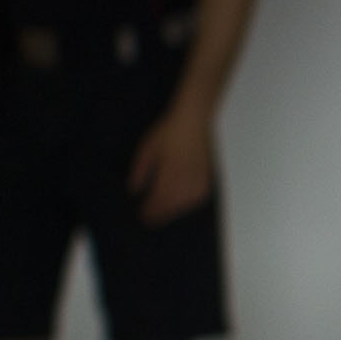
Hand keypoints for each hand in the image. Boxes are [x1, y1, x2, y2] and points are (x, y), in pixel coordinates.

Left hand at [127, 103, 220, 224]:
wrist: (193, 121)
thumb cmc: (168, 133)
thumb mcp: (146, 150)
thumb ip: (139, 172)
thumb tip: (133, 191)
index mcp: (168, 178)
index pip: (157, 205)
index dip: (148, 213)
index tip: (141, 216)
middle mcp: (185, 184)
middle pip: (169, 209)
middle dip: (159, 214)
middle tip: (149, 217)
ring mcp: (198, 184)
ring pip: (182, 207)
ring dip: (171, 211)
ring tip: (162, 211)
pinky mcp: (206, 181)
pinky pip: (194, 201)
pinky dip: (184, 204)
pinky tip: (178, 202)